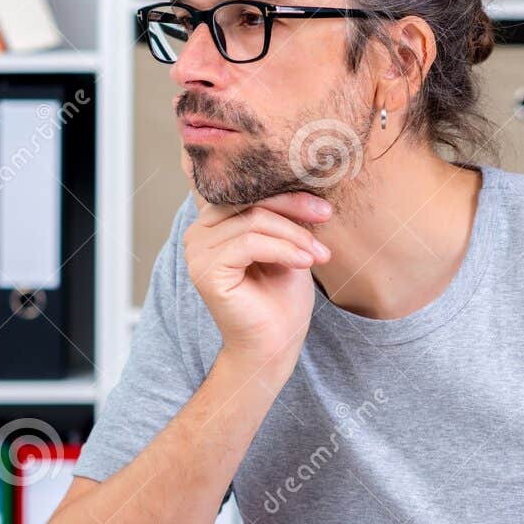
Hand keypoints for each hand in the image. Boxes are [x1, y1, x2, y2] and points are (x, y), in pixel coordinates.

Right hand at [182, 191, 332, 377]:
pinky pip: (250, 243)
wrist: (274, 345)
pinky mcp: (206, 270)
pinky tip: (305, 262)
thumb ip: (281, 215)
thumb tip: (301, 177)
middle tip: (326, 220)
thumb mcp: (287, 245)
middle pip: (250, 202)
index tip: (324, 209)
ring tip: (319, 253)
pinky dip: (284, 250)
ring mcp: (197, 252)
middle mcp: (198, 234)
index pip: (250, 193)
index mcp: (214, 224)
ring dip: (294, 235)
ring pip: (253, 221)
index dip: (288, 195)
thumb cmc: (280, 299)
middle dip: (294, 209)